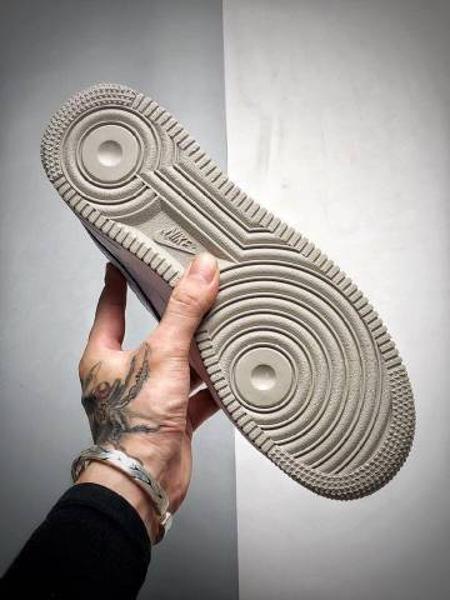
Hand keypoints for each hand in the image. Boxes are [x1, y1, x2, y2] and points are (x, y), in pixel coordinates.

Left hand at [76, 253, 219, 540]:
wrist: (146, 480)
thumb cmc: (134, 425)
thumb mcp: (162, 354)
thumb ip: (184, 311)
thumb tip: (201, 270)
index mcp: (104, 357)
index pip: (109, 309)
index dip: (116, 285)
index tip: (121, 266)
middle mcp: (123, 377)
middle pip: (150, 337)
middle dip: (172, 319)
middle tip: (185, 293)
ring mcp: (148, 398)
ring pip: (176, 366)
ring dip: (197, 354)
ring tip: (218, 331)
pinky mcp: (170, 419)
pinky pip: (195, 396)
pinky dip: (212, 388)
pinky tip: (230, 378)